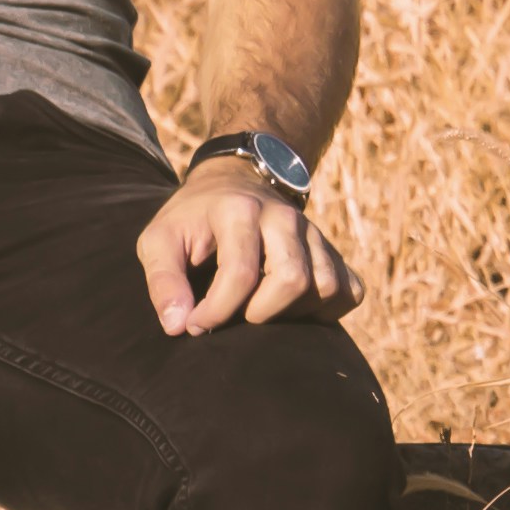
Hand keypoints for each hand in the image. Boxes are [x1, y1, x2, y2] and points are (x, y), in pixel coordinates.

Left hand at [140, 163, 361, 335]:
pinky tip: (293, 308)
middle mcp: (284, 217)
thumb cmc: (192, 220)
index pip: (240, 272)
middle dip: (260, 313)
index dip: (217, 312)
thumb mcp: (159, 241)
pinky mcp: (332, 250)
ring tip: (260, 309)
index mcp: (239, 210)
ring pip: (325, 287)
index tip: (195, 325)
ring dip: (292, 314)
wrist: (234, 184)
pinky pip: (349, 291)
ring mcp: (314, 233)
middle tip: (235, 315)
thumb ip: (163, 281)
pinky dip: (326, 310)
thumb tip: (178, 326)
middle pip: (292, 279)